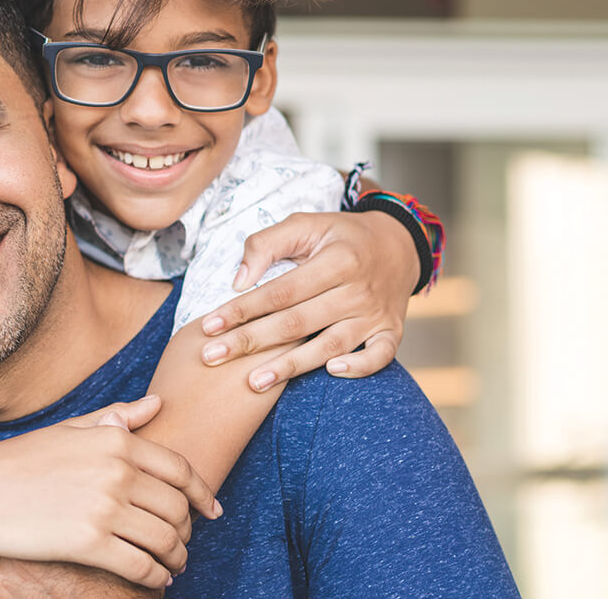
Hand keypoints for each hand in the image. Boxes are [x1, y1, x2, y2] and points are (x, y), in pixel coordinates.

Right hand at [0, 396, 219, 589]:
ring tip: (173, 565)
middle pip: (178, 508)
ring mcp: (104, 507)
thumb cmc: (18, 461)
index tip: (213, 510)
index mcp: (115, 440)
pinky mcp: (89, 543)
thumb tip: (157, 404)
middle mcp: (117, 471)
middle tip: (183, 543)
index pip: (180, 470)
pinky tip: (155, 580)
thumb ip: (116, 419)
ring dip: (177, 558)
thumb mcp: (69, 431)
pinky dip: (156, 577)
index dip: (203, 494)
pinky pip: (142, 565)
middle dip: (188, 530)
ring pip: (166, 539)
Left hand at [200, 210, 415, 390]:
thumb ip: (268, 244)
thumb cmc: (341, 236)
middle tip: (212, 357)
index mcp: (336, 260)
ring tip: (253, 382)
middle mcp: (357, 290)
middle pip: (296, 323)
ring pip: (329, 345)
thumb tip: (238, 280)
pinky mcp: (390, 332)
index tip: (209, 325)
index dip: (242, 309)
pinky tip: (329, 373)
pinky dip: (359, 367)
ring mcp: (375, 314)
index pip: (280, 291)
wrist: (399, 245)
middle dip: (250, 342)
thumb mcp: (307, 224)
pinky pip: (379, 356)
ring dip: (290, 366)